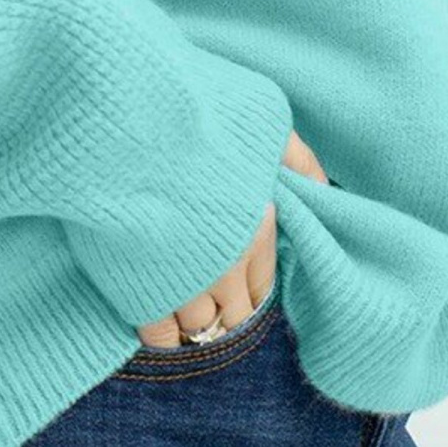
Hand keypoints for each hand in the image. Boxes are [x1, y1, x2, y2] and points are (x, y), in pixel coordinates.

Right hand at [134, 128, 329, 350]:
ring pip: (199, 326)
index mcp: (258, 225)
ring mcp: (183, 279)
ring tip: (191, 325)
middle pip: (236, 313)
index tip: (247, 296)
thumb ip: (297, 158)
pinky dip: (164, 340)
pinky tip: (163, 334)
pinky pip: (158, 335)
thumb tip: (324, 190)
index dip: (256, 293)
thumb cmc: (196, 106)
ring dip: (198, 327)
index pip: (265, 283)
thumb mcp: (265, 119)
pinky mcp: (140, 287)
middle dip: (230, 315)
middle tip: (218, 315)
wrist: (123, 112)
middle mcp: (226, 263)